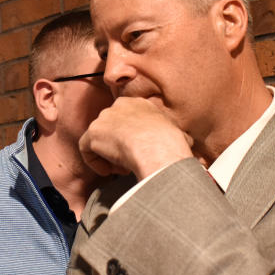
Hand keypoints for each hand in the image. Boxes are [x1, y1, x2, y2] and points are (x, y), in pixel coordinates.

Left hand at [78, 97, 193, 177]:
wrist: (156, 146)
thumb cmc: (171, 142)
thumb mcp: (179, 133)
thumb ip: (177, 136)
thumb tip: (187, 145)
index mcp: (140, 103)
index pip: (130, 119)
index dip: (133, 138)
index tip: (140, 152)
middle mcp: (119, 105)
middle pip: (113, 129)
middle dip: (120, 147)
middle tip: (130, 162)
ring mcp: (104, 118)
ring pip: (101, 140)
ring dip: (110, 156)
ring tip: (123, 168)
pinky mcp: (93, 133)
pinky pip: (87, 150)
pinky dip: (96, 163)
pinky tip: (109, 171)